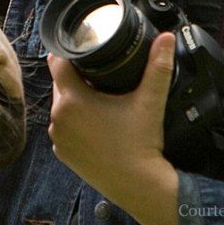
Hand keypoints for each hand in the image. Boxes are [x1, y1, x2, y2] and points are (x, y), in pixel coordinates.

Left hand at [47, 32, 176, 200]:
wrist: (139, 186)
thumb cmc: (141, 144)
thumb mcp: (150, 101)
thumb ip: (158, 67)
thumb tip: (166, 38)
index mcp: (72, 100)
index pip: (57, 63)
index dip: (69, 53)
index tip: (83, 49)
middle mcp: (57, 118)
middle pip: (60, 83)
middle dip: (76, 77)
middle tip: (98, 73)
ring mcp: (58, 137)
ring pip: (61, 106)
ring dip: (74, 100)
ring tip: (98, 98)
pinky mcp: (62, 153)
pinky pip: (63, 128)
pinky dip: (74, 123)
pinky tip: (94, 123)